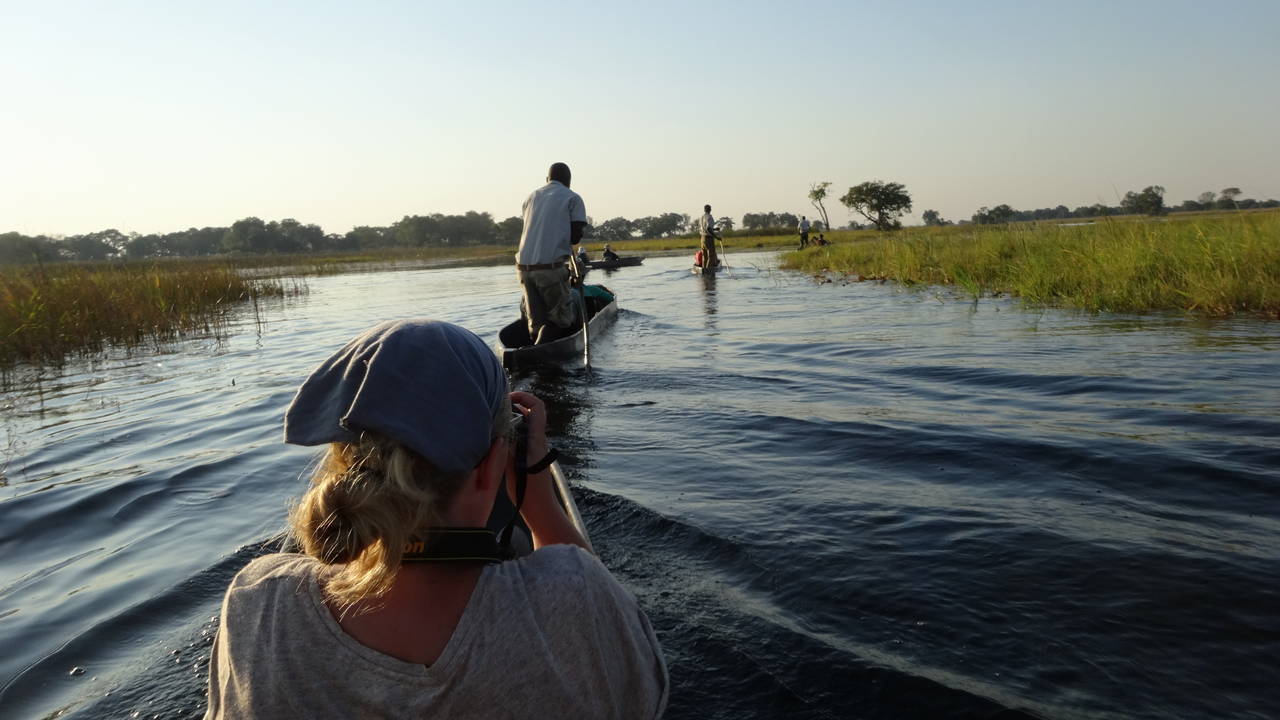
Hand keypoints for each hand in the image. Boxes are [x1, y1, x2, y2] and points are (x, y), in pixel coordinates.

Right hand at [506, 391, 589, 551]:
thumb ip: (507, 446)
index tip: (508, 397)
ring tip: (492, 422)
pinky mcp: (529, 457)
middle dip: (514, 405)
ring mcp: (534, 449)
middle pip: (530, 413)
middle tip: (495, 407)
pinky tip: (494, 440)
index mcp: (536, 440)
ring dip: (511, 419)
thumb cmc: (528, 491)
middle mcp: (537, 441)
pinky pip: (520, 438)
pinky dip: (509, 433)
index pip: (538, 408)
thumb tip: (498, 429)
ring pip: (524, 426)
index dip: (525, 397)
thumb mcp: (513, 466)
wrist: (540, 509)